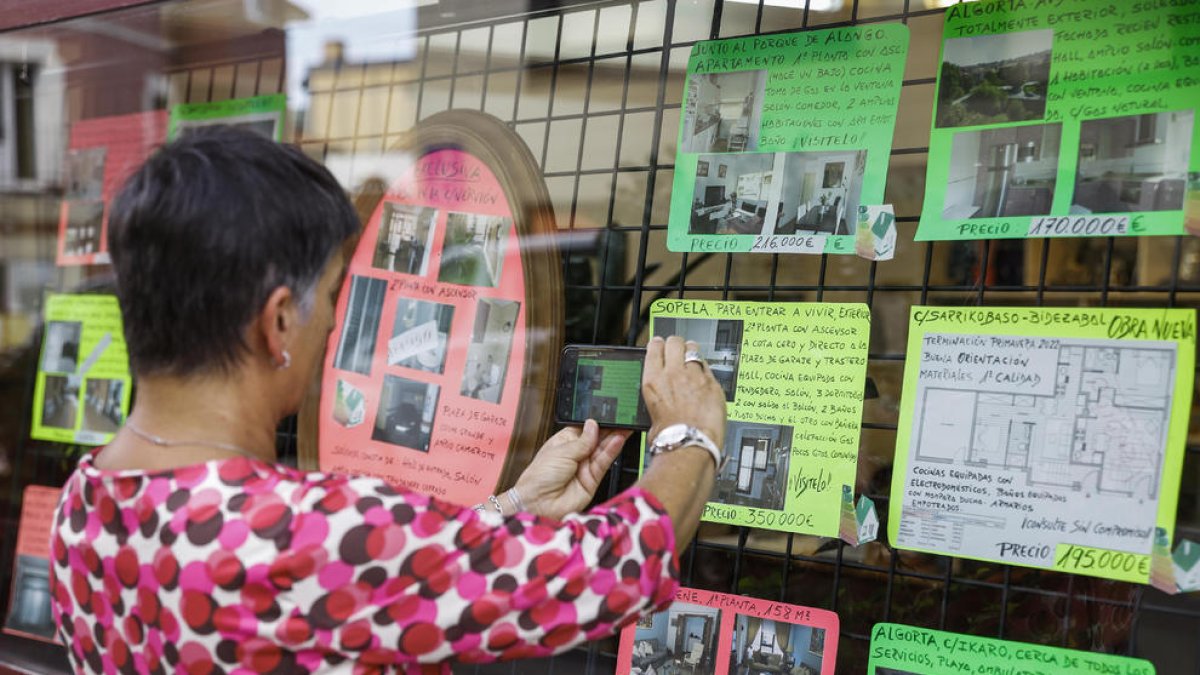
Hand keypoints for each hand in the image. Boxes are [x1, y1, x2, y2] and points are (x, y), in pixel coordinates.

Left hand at [513, 420, 630, 519]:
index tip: (608, 415)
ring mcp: (584, 468)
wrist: (539, 504)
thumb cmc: (539, 477)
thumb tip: (593, 425)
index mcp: (563, 443)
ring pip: (602, 451)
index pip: (584, 429)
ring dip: (613, 439)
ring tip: (624, 428)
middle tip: (622, 419)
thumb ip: (582, 440)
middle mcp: (575, 455)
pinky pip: (604, 463)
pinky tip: (618, 441)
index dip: (595, 423)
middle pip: (596, 439)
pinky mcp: (592, 481)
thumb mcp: (561, 451)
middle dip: (608, 430)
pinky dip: (612, 452)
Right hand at [642, 335, 726, 447]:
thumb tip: (660, 401)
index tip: (661, 346)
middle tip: (678, 350)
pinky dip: (706, 370)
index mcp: (653, 380)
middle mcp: (673, 373)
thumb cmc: (670, 438)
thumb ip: (658, 399)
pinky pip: (709, 367)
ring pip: (694, 349)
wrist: (690, 445)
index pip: (655, 347)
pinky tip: (705, 379)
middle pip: (675, 342)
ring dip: (692, 353)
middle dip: (676, 344)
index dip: (659, 344)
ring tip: (693, 361)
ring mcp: (695, 376)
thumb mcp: (652, 415)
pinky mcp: (713, 384)